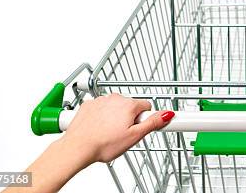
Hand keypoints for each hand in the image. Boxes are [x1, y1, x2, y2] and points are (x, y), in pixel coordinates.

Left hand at [4, 93, 173, 192]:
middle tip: (123, 134)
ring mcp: (101, 100)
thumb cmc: (103, 144)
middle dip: (129, 118)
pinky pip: (101, 107)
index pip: (146, 107)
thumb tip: (167, 114)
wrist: (77, 146)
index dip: (144, 119)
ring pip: (115, 107)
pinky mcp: (89, 104)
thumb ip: (152, 123)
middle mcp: (115, 98)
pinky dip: (101, 116)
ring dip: (115, 117)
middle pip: (130, 106)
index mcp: (129, 105)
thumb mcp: (134, 137)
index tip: (140, 127)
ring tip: (109, 133)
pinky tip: (99, 128)